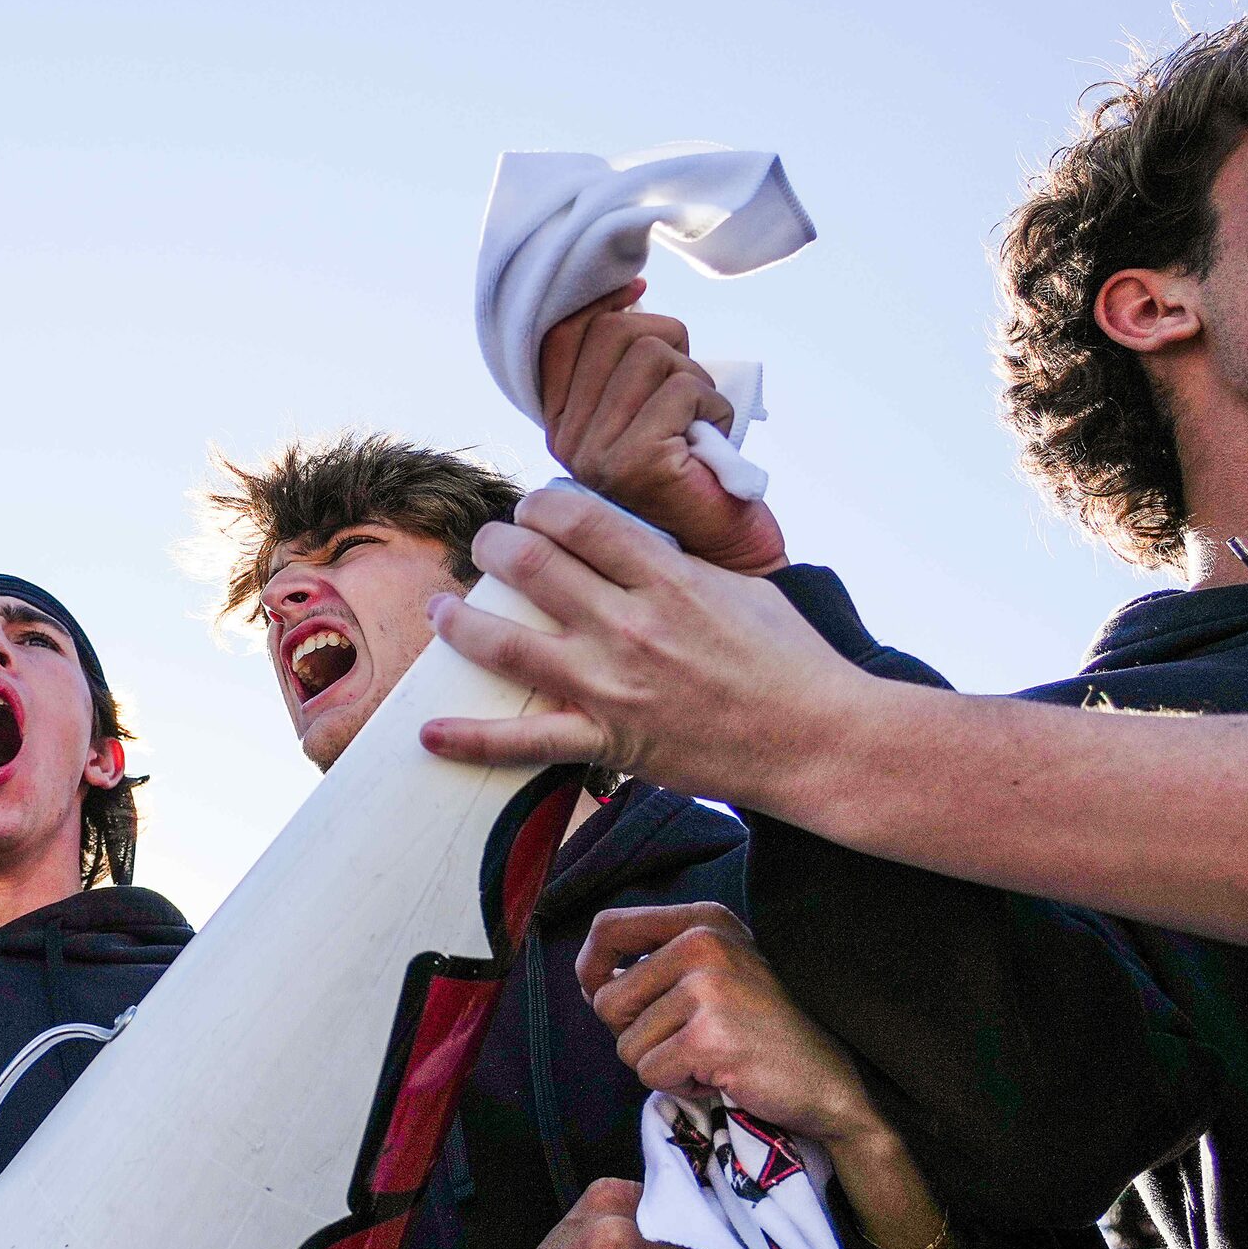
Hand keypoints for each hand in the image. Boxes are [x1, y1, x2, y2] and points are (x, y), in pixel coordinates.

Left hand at [417, 484, 870, 797]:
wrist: (818, 740)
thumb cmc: (789, 661)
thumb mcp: (741, 587)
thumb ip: (678, 565)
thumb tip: (633, 545)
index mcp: (667, 577)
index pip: (577, 518)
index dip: (539, 505)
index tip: (532, 509)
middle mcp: (631, 625)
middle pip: (530, 566)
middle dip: (493, 547)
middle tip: (486, 547)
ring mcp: (613, 686)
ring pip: (506, 644)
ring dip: (458, 622)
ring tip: (440, 607)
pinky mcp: (608, 742)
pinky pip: (523, 743)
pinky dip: (470, 739)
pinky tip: (429, 733)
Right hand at [538, 284, 788, 574]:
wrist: (725, 554)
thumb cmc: (694, 474)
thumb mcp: (648, 409)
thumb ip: (625, 362)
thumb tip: (634, 291)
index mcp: (561, 423)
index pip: (565, 333)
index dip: (609, 304)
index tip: (642, 298)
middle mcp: (566, 439)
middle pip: (613, 331)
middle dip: (668, 342)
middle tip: (687, 393)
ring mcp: (595, 452)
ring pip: (654, 353)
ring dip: (697, 381)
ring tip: (699, 425)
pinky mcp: (636, 462)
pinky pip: (685, 389)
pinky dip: (715, 408)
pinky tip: (711, 444)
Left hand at [582, 904, 958, 1248]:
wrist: (830, 1080)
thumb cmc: (764, 1030)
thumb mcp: (718, 972)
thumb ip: (660, 965)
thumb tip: (592, 982)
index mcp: (703, 921)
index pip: (609, 928)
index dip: (590, 967)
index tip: (600, 994)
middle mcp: (703, 943)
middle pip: (607, 1000)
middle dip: (636, 1035)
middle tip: (689, 1041)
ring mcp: (707, 988)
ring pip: (627, 1045)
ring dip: (663, 1065)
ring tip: (712, 1057)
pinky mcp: (708, 1037)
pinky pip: (651, 1074)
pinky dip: (680, 1086)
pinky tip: (721, 1075)